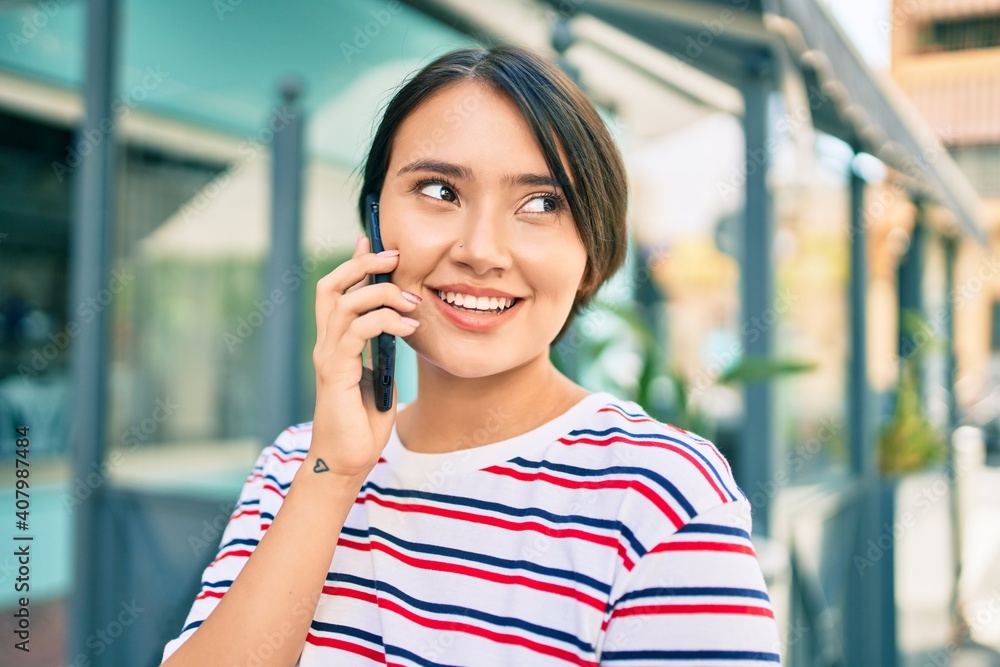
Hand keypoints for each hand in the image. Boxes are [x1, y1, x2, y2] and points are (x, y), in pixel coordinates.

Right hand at [309, 234, 419, 479]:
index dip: (353, 262)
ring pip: (344, 303)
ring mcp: (328, 357)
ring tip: (412, 302)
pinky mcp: (335, 373)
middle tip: (395, 257)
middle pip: (331, 286)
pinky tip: (407, 327)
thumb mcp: (380, 377)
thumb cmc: (363, 423)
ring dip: (381, 294)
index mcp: (336, 343)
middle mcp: (327, 344)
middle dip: (362, 264)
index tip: (372, 240)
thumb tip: (398, 326)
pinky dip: (383, 322)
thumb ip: (382, 351)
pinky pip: (356, 332)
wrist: (347, 461)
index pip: (337, 291)